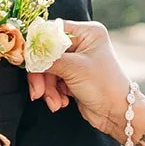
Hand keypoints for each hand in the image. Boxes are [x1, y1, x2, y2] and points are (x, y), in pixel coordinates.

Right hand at [29, 20, 130, 139]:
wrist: (118, 114)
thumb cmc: (104, 86)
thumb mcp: (74, 68)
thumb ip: (48, 58)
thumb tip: (26, 52)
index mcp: (87, 32)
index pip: (52, 31)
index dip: (37, 45)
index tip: (27, 60)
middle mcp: (81, 43)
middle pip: (46, 53)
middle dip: (42, 75)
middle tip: (38, 92)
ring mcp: (76, 61)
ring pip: (47, 69)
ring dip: (48, 88)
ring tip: (55, 103)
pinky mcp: (72, 77)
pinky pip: (52, 81)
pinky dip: (53, 93)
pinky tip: (60, 103)